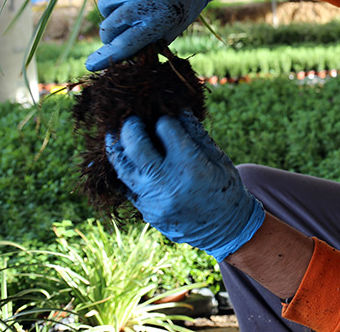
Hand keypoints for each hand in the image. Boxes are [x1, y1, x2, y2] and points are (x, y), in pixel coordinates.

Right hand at [85, 0, 215, 70]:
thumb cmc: (178, 7)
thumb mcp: (167, 31)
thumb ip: (141, 45)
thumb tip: (106, 61)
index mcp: (160, 17)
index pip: (125, 42)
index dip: (107, 55)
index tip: (91, 64)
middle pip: (110, 21)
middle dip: (112, 28)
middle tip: (122, 26)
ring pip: (105, 0)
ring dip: (112, 6)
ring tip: (130, 2)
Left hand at [105, 111, 264, 260]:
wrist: (225, 229)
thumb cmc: (225, 188)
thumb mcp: (218, 158)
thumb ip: (195, 133)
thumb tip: (177, 110)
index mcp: (191, 166)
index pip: (166, 129)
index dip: (166, 120)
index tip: (167, 119)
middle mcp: (168, 183)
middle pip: (136, 146)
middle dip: (131, 127)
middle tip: (130, 118)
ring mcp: (154, 200)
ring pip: (122, 168)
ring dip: (116, 147)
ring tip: (114, 133)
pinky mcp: (146, 211)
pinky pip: (125, 187)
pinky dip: (121, 170)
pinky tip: (122, 158)